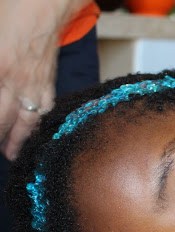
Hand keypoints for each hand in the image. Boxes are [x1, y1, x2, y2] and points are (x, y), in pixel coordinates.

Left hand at [0, 0, 84, 159]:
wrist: (44, 3)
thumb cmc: (11, 11)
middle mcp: (16, 82)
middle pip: (4, 120)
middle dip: (0, 139)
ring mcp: (35, 83)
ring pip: (27, 121)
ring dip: (18, 140)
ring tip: (11, 153)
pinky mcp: (49, 81)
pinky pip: (44, 109)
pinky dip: (38, 124)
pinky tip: (33, 131)